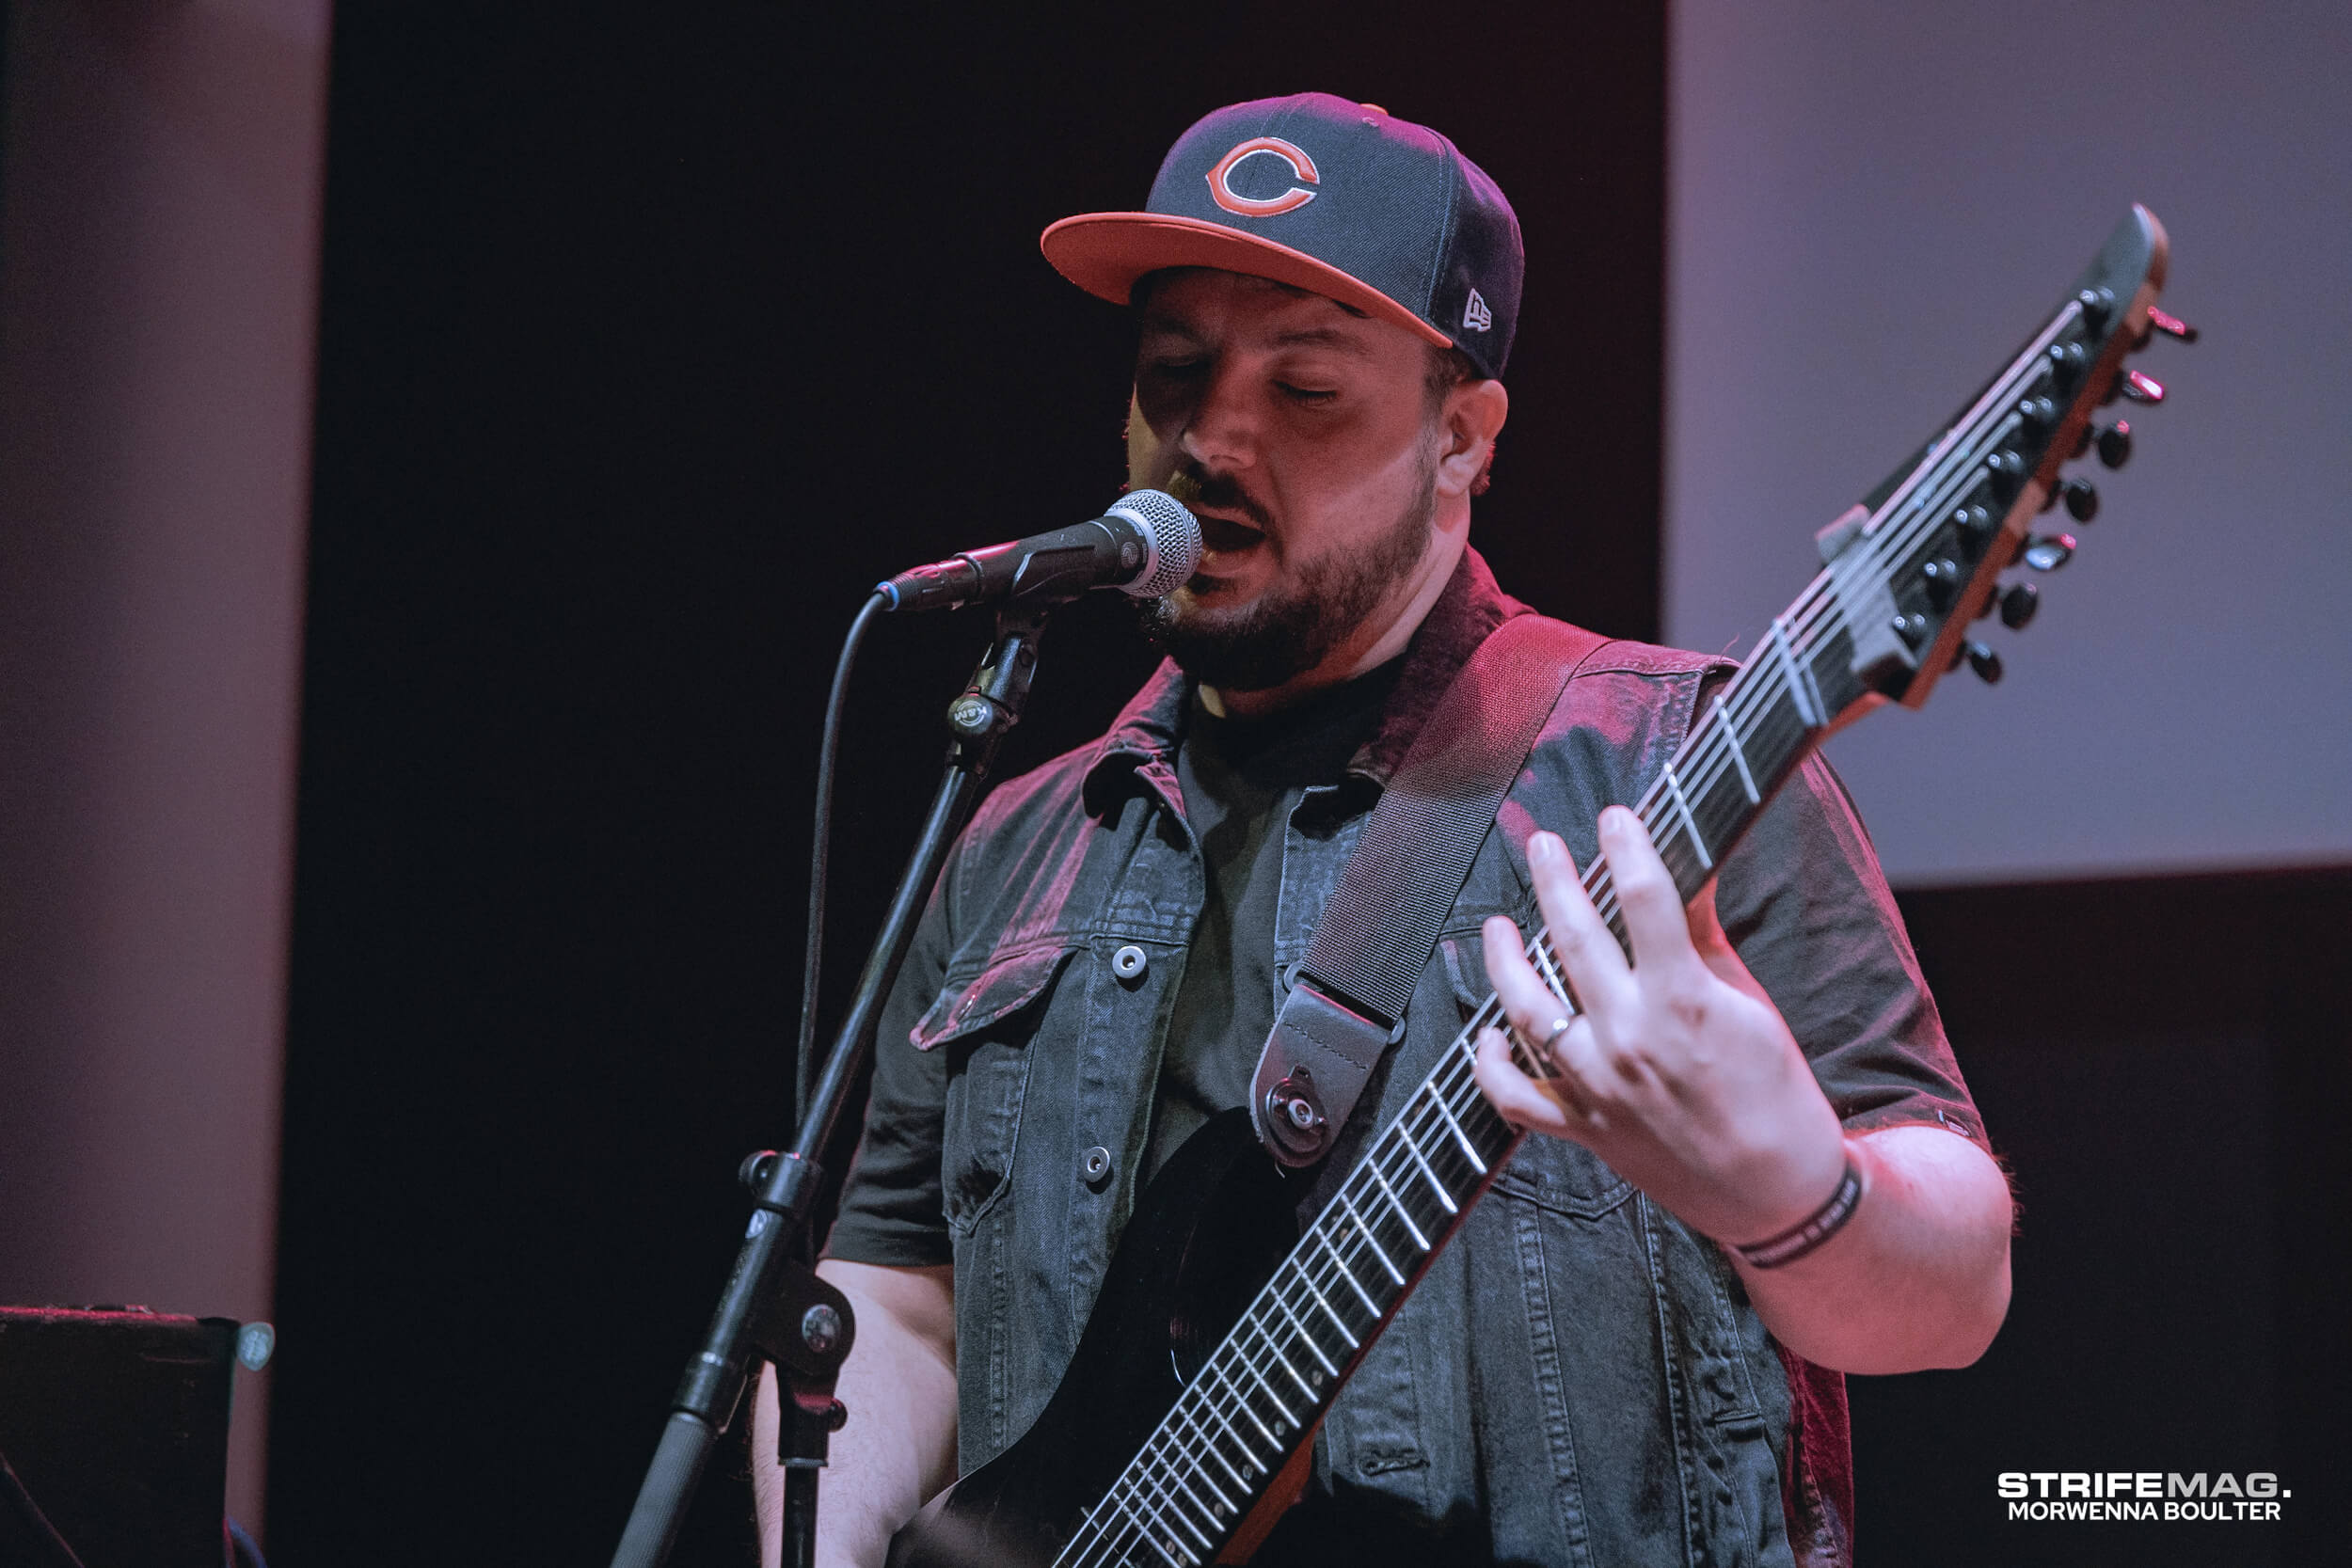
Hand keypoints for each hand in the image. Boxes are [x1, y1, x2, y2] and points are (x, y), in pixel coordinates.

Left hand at [1471, 808, 1849, 1249]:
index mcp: (1682, 1001)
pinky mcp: (1585, 1130)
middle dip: (1554, 880)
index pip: (1645, 899)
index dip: (1627, 847)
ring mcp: (1599, 1087)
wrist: (1777, 1193)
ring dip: (1506, 961)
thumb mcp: (1751, 1007)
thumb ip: (1703, 941)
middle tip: (1542, 846)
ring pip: (1528, 1010)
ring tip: (1498, 926)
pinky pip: (1517, 1097)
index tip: (1615, 818)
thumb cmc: (1777, 1097)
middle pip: (1575, 940)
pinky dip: (1494, 1067)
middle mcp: (1630, 1039)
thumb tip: (1683, 878)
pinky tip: (1489, 1035)